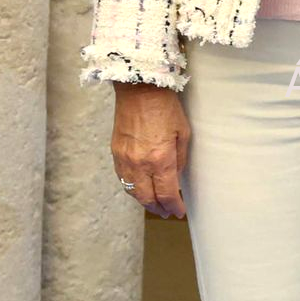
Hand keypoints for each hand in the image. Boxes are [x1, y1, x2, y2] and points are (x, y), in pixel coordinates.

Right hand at [110, 82, 190, 218]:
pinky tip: (140, 188)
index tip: (179, 211)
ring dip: (144, 200)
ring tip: (155, 204)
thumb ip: (179, 159)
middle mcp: (140, 163)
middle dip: (159, 208)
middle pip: (147, 198)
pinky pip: (123, 179)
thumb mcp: (183, 132)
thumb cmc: (165, 107)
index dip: (174, 206)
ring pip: (133, 191)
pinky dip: (132, 187)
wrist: (139, 88)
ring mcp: (125, 159)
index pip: (166, 194)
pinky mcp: (116, 153)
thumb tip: (176, 178)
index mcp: (160, 159)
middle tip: (167, 212)